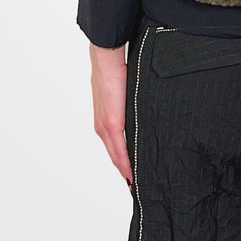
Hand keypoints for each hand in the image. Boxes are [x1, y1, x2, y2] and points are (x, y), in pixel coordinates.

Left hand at [89, 43, 132, 190]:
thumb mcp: (124, 90)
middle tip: (134, 183)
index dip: (122, 160)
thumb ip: (129, 103)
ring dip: (124, 169)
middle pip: (113, 154)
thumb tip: (139, 105)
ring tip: (134, 182)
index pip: (113, 144)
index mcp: (105, 117)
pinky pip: (118, 150)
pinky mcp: (111, 123)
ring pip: (115, 155)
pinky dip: (125, 163)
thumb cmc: (116, 68)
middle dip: (124, 169)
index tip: (130, 172)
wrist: (106, 57)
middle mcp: (101, 125)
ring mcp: (105, 126)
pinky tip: (131, 173)